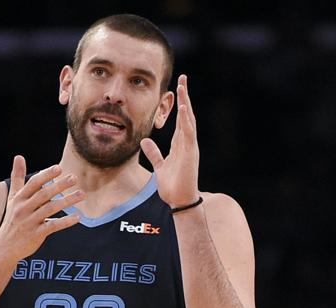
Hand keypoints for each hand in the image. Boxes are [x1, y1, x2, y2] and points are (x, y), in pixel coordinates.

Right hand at [0, 156, 84, 257]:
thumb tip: (19, 156)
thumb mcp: (12, 198)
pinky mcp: (36, 235)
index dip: (46, 175)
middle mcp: (23, 209)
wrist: (4, 247)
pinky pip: (52, 226)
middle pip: (43, 195)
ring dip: (67, 201)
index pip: (33, 183)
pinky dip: (65, 222)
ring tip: (82, 194)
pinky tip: (78, 217)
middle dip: (59, 185)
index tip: (59, 168)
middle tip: (74, 178)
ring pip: (50, 209)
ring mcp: (30, 222)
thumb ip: (18, 178)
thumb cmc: (12, 219)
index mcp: (19, 198)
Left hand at [141, 74, 199, 208]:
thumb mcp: (160, 166)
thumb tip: (144, 142)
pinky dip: (187, 121)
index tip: (177, 88)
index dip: (179, 104)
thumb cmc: (172, 186)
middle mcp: (187, 142)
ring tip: (183, 86)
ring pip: (189, 120)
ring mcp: (190, 147)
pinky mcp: (191, 153)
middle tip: (183, 78)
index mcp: (180, 144)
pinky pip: (189, 134)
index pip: (180, 119)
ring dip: (187, 103)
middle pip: (187, 114)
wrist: (179, 201)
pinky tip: (185, 108)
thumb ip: (154, 153)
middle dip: (185, 96)